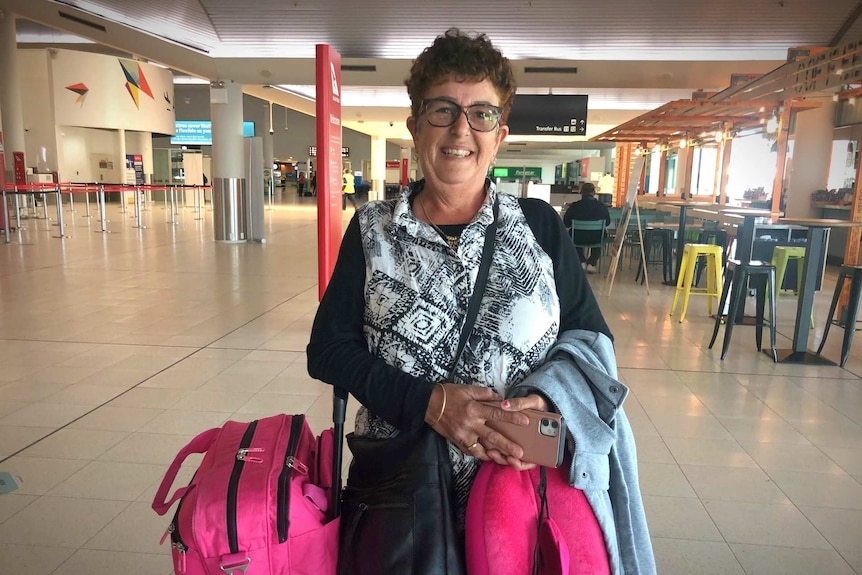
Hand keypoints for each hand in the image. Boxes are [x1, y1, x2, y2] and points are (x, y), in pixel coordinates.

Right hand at [424, 385, 538, 467]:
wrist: (429, 405)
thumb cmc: (449, 394)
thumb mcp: (468, 389)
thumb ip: (485, 394)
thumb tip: (500, 398)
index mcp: (474, 409)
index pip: (497, 413)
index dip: (512, 417)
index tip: (525, 421)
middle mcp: (471, 424)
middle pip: (493, 436)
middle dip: (508, 446)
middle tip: (521, 453)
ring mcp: (464, 435)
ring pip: (484, 448)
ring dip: (497, 455)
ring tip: (510, 460)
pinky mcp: (459, 442)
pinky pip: (473, 451)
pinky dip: (483, 455)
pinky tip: (492, 457)